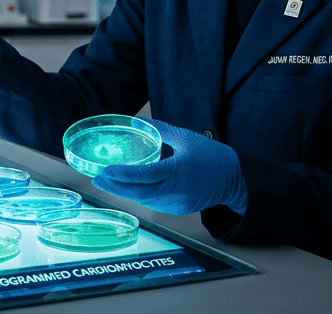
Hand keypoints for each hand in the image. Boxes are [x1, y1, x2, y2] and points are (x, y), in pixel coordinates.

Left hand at [92, 119, 246, 215]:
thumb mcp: (186, 137)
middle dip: (116, 186)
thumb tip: (137, 121)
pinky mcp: (179, 209)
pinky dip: (140, 196)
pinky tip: (129, 188)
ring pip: (145, 200)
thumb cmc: (211, 156)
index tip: (105, 170)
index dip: (123, 174)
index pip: (145, 175)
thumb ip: (160, 129)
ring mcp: (177, 203)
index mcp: (178, 170)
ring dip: (125, 192)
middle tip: (98, 178)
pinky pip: (154, 204)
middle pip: (140, 192)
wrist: (234, 179)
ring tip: (108, 182)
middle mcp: (176, 189)